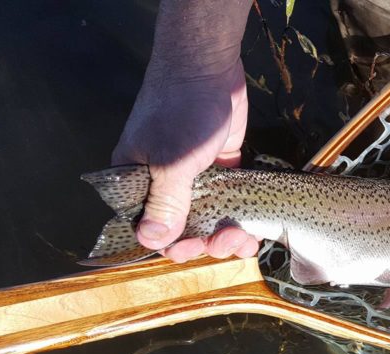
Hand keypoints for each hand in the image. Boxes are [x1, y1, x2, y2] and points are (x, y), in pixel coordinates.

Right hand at [112, 59, 259, 262]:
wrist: (207, 67)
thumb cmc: (179, 110)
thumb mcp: (171, 162)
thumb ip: (165, 203)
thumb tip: (152, 239)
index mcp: (137, 180)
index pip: (147, 224)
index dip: (168, 244)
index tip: (189, 251)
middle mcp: (162, 180)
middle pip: (181, 225)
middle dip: (203, 241)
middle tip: (224, 244)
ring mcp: (193, 174)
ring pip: (208, 216)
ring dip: (224, 233)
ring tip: (242, 239)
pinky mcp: (219, 166)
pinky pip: (228, 199)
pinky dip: (238, 216)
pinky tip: (252, 231)